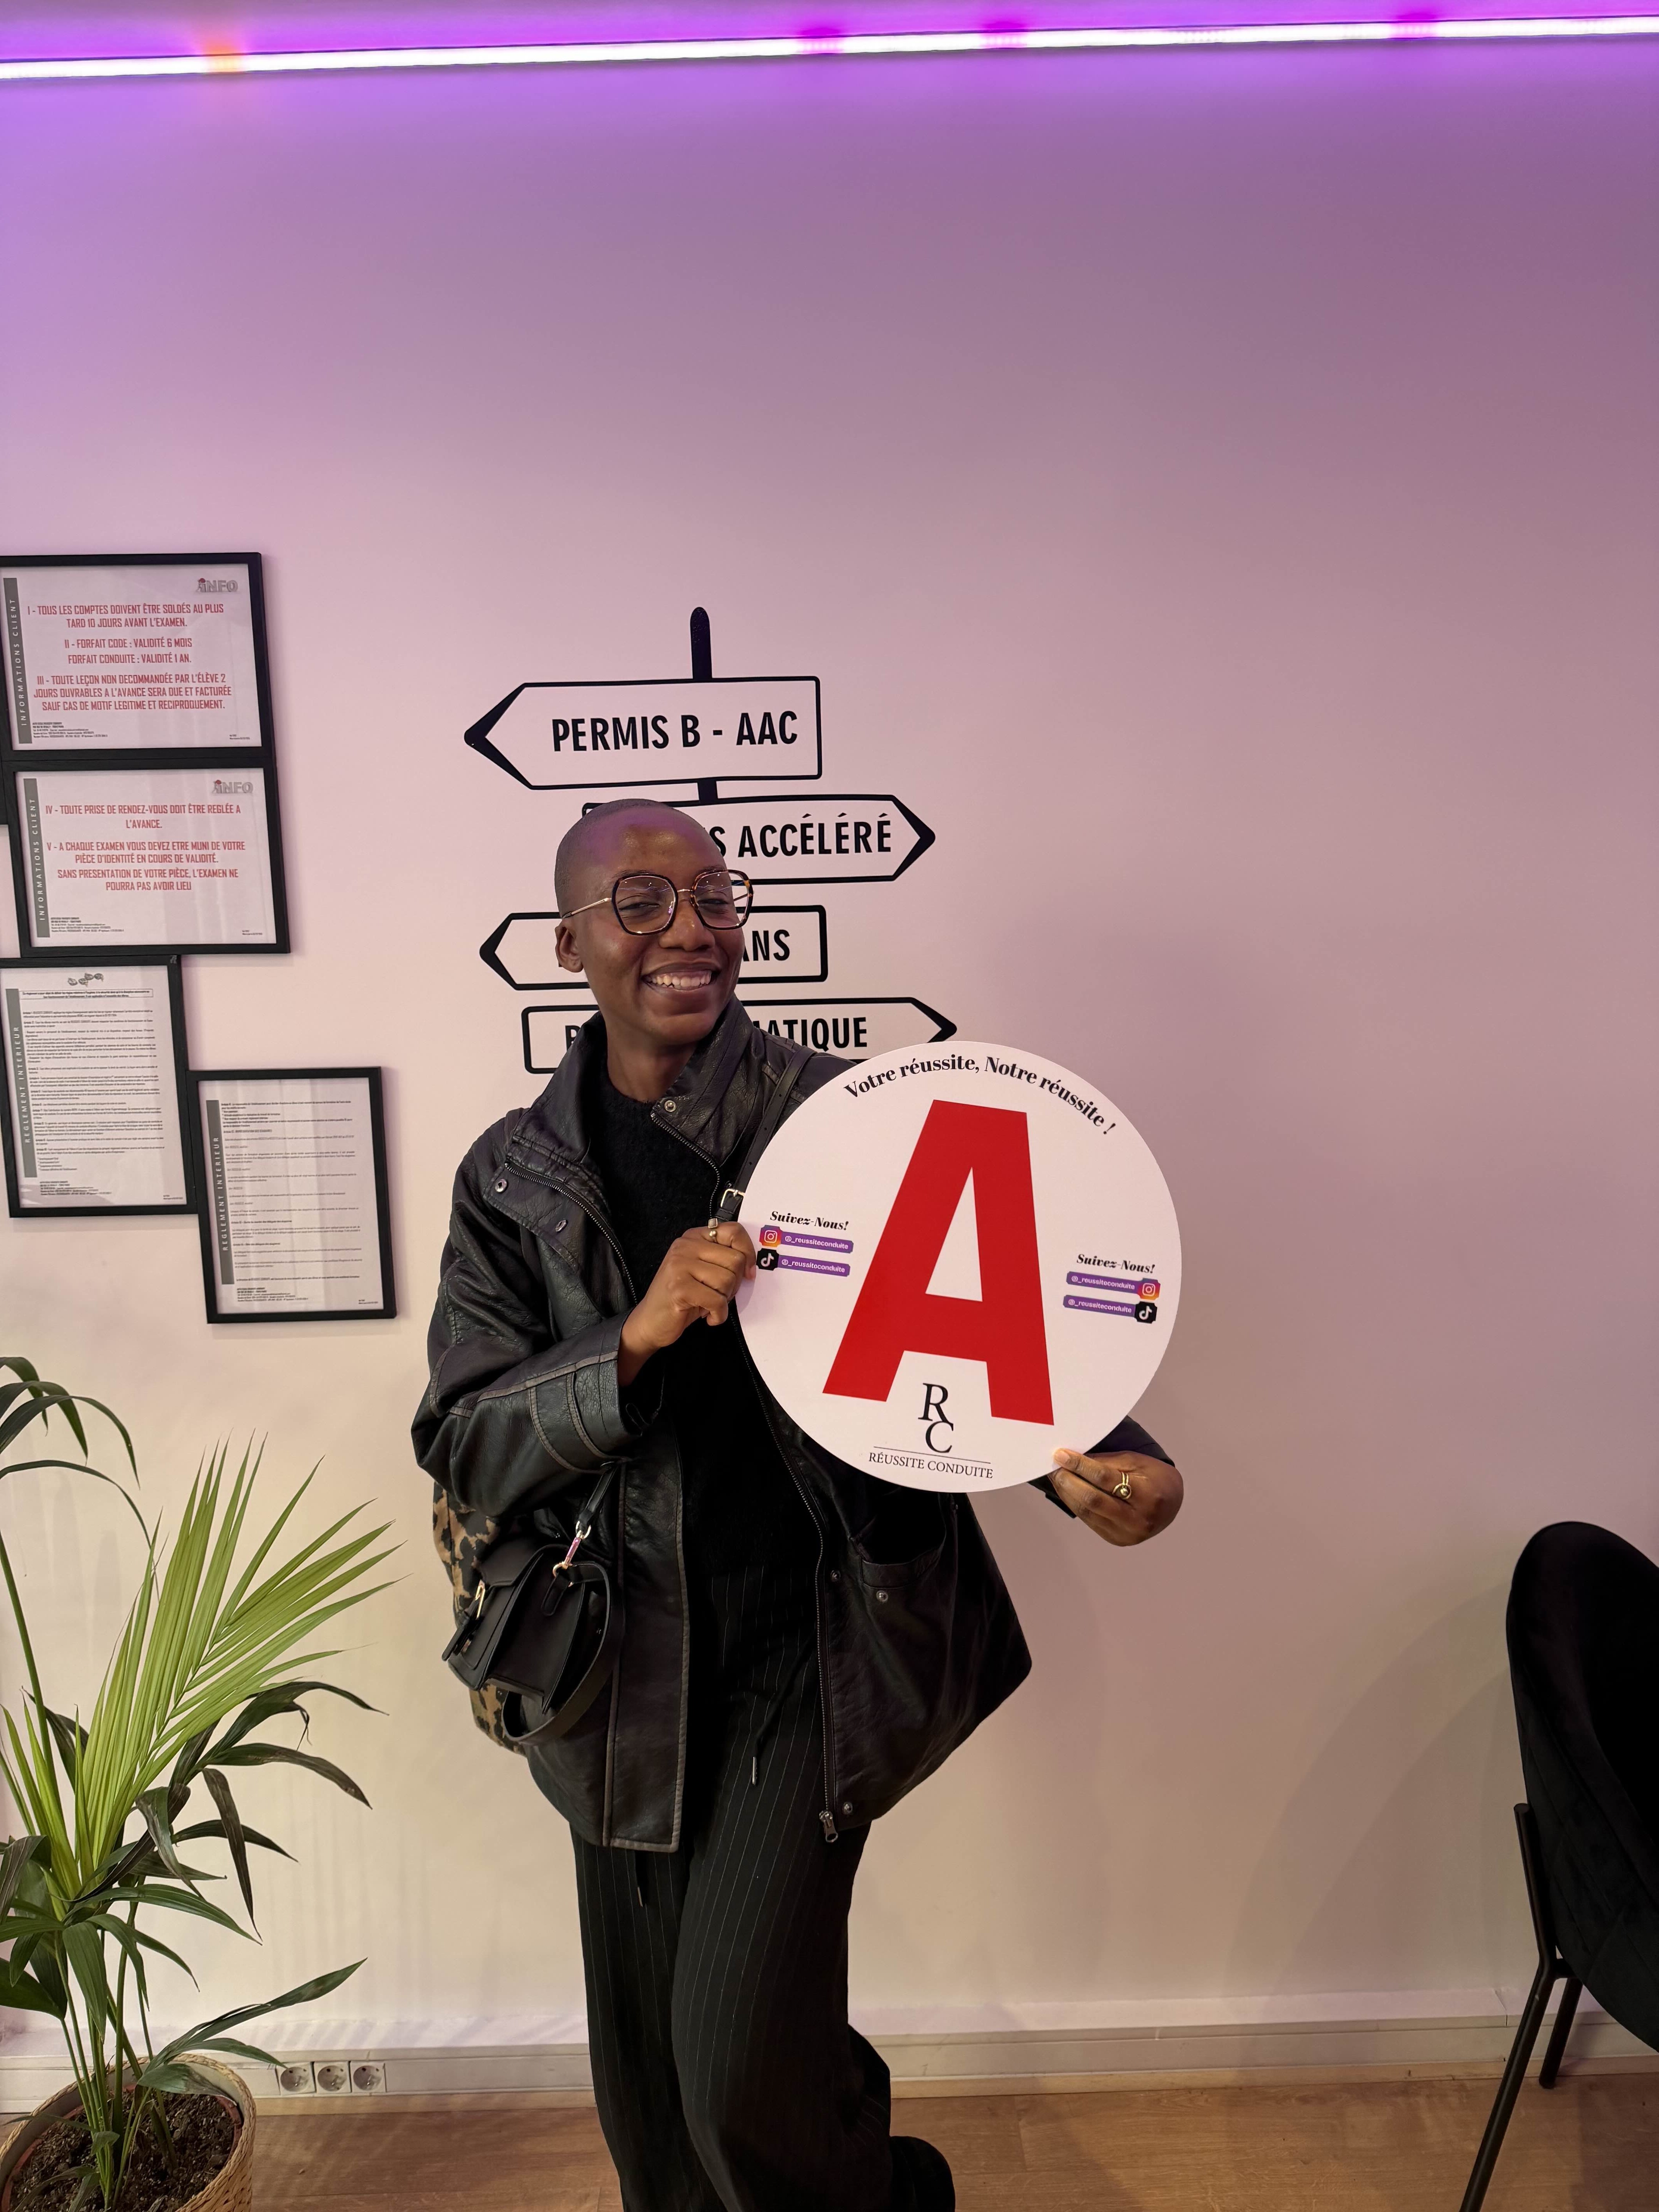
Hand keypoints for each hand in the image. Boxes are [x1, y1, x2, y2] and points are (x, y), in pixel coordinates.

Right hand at [618, 1223, 756, 1383]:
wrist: (650, 1321)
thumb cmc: (682, 1298)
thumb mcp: (702, 1271)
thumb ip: (722, 1260)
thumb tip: (751, 1265)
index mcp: (693, 1237)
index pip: (734, 1231)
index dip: (748, 1252)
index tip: (748, 1272)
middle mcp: (685, 1246)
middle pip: (735, 1259)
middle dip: (734, 1284)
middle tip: (719, 1295)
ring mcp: (679, 1265)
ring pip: (727, 1280)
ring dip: (725, 1300)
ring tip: (710, 1304)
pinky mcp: (679, 1287)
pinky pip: (717, 1300)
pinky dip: (719, 1315)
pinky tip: (710, 1317)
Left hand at [1049, 1448, 1182, 1546]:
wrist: (1171, 1504)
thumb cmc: (1153, 1477)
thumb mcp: (1136, 1461)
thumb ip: (1106, 1462)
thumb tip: (1073, 1459)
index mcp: (1148, 1495)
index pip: (1106, 1479)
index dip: (1080, 1466)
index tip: (1061, 1455)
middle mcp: (1138, 1519)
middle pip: (1093, 1500)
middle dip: (1069, 1481)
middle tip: (1054, 1467)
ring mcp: (1127, 1534)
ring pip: (1087, 1512)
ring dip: (1067, 1493)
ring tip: (1056, 1476)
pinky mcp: (1117, 1540)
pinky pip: (1089, 1520)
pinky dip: (1074, 1504)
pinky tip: (1067, 1491)